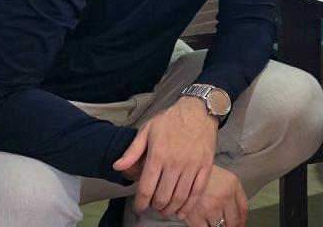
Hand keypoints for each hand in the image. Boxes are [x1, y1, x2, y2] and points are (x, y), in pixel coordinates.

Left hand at [113, 97, 218, 216]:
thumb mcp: (147, 130)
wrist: (198, 110)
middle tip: (154, 206)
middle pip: (163, 196)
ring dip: (171, 208)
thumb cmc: (171, 119)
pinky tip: (183, 211)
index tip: (139, 207)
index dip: (141, 203)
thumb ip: (133, 151)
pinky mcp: (205, 166)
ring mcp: (192, 166)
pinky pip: (197, 191)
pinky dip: (189, 205)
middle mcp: (175, 163)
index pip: (146, 188)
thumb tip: (117, 167)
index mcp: (158, 155)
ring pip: (180, 196)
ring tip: (166, 210)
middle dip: (156, 206)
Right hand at [177, 166, 247, 226]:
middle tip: (223, 224)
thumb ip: (233, 192)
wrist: (180, 168)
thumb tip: (236, 215)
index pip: (243, 209)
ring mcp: (210, 207)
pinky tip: (198, 219)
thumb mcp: (222, 176)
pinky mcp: (195, 215)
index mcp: (232, 185)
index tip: (239, 225)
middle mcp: (224, 196)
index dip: (242, 221)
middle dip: (229, 225)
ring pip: (217, 226)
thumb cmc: (200, 172)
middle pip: (233, 221)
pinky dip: (202, 226)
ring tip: (205, 214)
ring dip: (213, 223)